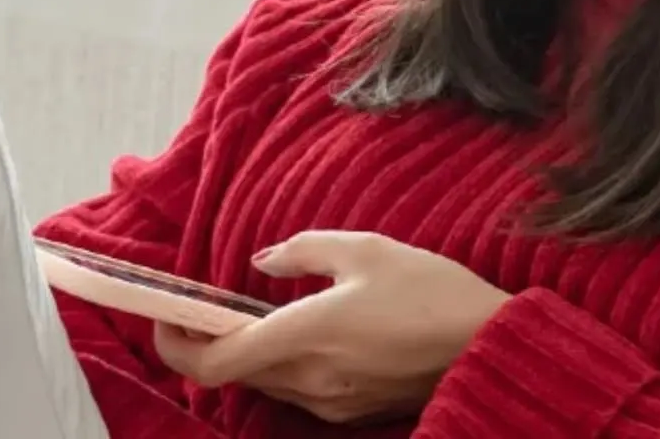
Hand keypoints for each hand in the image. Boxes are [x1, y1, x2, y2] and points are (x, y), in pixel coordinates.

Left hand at [153, 231, 510, 424]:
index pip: (211, 363)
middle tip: (208, 305)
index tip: (166, 316)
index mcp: (303, 336)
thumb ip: (301, 251)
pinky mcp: (353, 410)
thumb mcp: (364, 249)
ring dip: (250, 351)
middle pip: (233, 373)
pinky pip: (299, 389)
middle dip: (211, 341)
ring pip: (265, 381)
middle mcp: (309, 379)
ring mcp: (331, 402)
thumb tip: (263, 261)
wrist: (493, 346)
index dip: (174, 346)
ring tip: (259, 311)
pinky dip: (284, 362)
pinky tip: (306, 330)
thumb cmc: (431, 291)